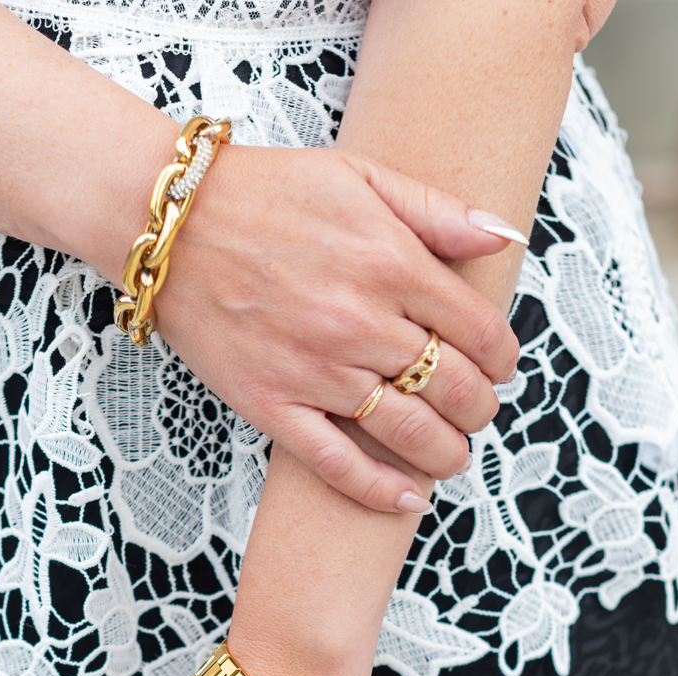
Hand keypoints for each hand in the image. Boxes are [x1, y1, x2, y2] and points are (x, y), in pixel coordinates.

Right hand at [157, 146, 521, 512]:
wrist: (172, 225)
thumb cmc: (266, 193)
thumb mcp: (360, 175)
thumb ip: (437, 210)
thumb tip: (505, 237)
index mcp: (390, 263)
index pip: (478, 330)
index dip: (503, 356)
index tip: (502, 366)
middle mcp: (360, 323)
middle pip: (452, 387)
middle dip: (479, 407)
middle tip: (478, 411)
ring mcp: (316, 370)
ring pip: (407, 432)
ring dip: (445, 453)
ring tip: (453, 455)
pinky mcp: (272, 405)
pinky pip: (337, 463)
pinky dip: (379, 490)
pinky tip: (409, 499)